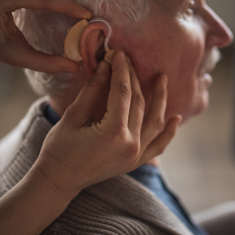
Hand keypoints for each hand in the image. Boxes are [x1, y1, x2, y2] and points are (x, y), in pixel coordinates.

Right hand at [33, 51, 180, 199]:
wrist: (59, 181)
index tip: (118, 53)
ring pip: (153, 121)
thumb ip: (92, 90)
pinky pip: (158, 145)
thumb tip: (106, 66)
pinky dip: (168, 133)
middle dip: (133, 78)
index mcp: (113, 133)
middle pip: (138, 103)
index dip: (121, 70)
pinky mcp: (136, 162)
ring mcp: (136, 155)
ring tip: (162, 78)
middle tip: (128, 60)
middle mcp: (130, 144)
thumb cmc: (59, 148)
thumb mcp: (73, 116)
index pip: (122, 92)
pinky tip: (176, 118)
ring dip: (160, 99)